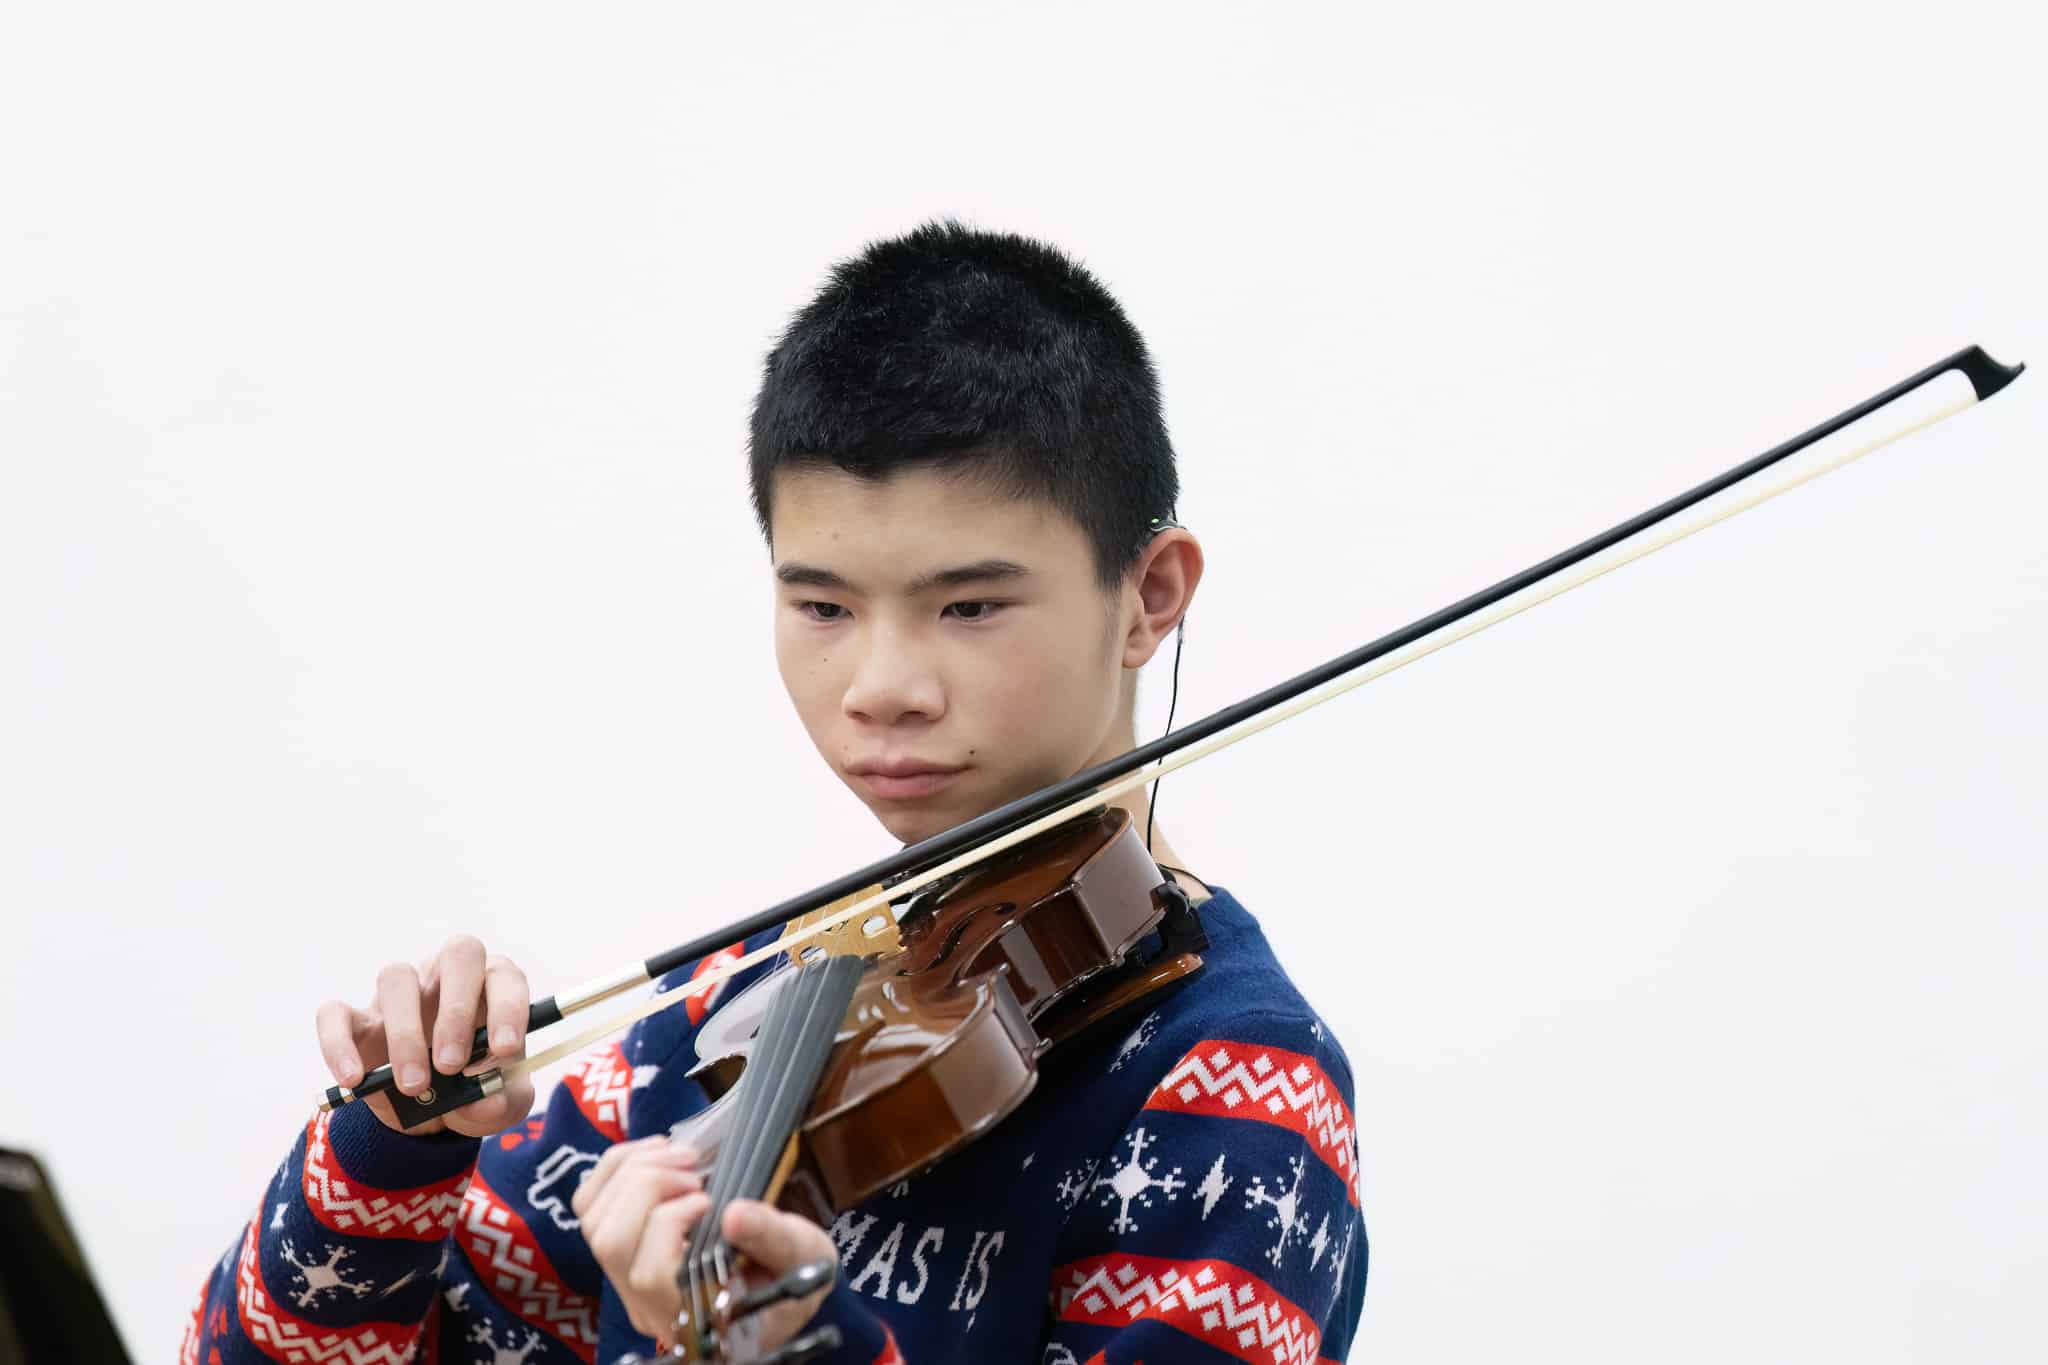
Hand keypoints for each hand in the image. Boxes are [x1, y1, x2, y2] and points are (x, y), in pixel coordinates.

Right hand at [314, 935, 535, 1136]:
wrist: (432, 1114)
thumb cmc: (474, 1089)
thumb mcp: (498, 1105)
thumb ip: (502, 1102)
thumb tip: (488, 1099)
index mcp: (490, 987)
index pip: (504, 976)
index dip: (508, 1008)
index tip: (504, 1050)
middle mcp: (446, 977)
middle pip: (458, 954)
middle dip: (456, 1010)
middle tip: (451, 1065)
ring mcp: (400, 994)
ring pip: (396, 977)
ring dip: (405, 1034)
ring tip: (414, 1086)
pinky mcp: (356, 1021)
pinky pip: (335, 1013)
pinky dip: (339, 1044)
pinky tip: (353, 1080)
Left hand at [572, 1138, 835, 1348]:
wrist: (780, 1280)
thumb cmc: (793, 1272)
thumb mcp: (803, 1257)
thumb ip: (773, 1238)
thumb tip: (734, 1213)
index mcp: (695, 1316)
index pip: (650, 1276)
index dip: (671, 1223)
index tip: (711, 1200)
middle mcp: (649, 1306)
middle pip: (611, 1243)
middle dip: (648, 1186)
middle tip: (695, 1169)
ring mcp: (626, 1281)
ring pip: (594, 1220)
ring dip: (633, 1170)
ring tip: (682, 1156)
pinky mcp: (619, 1249)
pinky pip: (590, 1204)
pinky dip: (616, 1166)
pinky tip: (658, 1151)